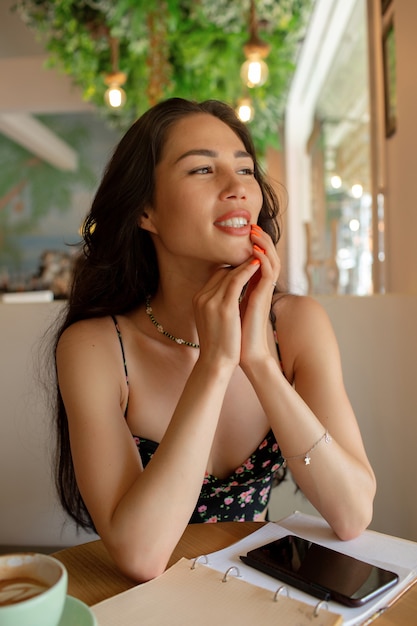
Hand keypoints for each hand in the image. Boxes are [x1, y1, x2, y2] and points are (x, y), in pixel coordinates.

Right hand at [192, 258, 261, 366]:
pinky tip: (258, 265)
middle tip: (256, 253)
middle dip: (240, 262)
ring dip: (245, 263)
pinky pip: (236, 281)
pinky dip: (247, 270)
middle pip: (223, 271)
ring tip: (259, 255)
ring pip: (230, 273)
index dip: (233, 268)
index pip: (217, 275)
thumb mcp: (214, 319)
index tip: (248, 264)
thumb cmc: (220, 344)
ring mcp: (211, 301)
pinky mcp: (223, 307)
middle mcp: (202, 297)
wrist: (216, 363)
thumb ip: (218, 304)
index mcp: (199, 299)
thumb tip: (230, 295)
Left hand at [239, 224, 280, 364]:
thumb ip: (228, 289)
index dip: (251, 245)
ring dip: (264, 245)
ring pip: (270, 261)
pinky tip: (255, 251)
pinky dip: (263, 260)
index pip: (256, 259)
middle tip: (252, 226)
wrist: (238, 352)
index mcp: (252, 288)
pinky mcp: (263, 298)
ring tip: (255, 232)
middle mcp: (260, 288)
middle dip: (260, 240)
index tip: (242, 232)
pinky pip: (268, 273)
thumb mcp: (225, 305)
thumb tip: (220, 275)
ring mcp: (263, 292)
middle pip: (266, 256)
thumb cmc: (231, 333)